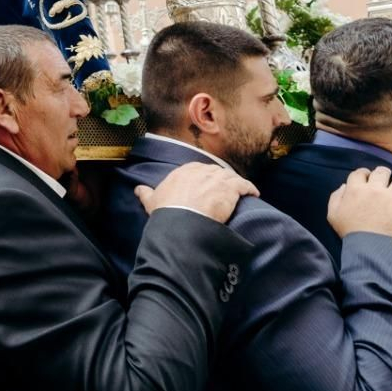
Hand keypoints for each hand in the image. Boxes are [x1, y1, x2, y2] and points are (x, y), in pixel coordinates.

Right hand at [135, 162, 257, 224]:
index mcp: (183, 171)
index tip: (206, 185)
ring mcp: (218, 178)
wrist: (183, 220)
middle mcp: (202, 170)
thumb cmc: (167, 212)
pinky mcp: (231, 188)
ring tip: (241, 192)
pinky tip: (253, 194)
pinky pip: (244, 185)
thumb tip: (137, 189)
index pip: (197, 169)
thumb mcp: (152, 201)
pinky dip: (250, 189)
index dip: (203, 178)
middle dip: (220, 180)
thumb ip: (145, 193)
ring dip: (236, 184)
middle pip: (215, 172)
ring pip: (231, 177)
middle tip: (224, 191)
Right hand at [327, 166, 391, 242]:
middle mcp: (375, 189)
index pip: (360, 172)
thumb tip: (344, 186)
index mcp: (355, 190)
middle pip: (382, 171)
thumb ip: (336, 198)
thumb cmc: (351, 235)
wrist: (372, 251)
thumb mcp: (333, 216)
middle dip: (385, 175)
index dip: (365, 175)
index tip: (369, 180)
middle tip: (388, 184)